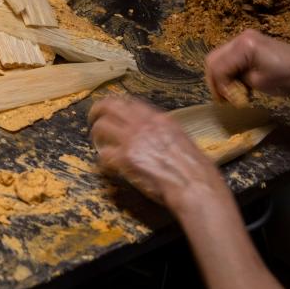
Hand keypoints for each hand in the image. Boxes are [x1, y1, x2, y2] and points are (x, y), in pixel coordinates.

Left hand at [89, 96, 229, 216]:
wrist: (195, 186)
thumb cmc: (197, 170)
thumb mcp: (183, 140)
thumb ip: (165, 133)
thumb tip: (155, 137)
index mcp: (160, 119)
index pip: (131, 102)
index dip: (118, 106)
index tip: (112, 111)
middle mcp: (144, 125)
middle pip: (110, 106)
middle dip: (97, 111)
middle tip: (93, 120)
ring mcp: (132, 140)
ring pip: (101, 127)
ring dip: (96, 134)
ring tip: (97, 143)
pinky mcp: (125, 159)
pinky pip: (103, 155)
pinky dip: (102, 161)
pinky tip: (106, 167)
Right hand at [206, 29, 289, 97]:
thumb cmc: (288, 77)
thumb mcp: (258, 83)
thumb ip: (235, 83)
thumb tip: (223, 89)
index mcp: (243, 46)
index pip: (218, 67)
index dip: (219, 86)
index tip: (226, 101)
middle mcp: (239, 38)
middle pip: (213, 59)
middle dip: (215, 80)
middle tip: (222, 98)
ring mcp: (244, 38)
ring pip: (218, 58)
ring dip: (220, 76)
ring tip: (229, 92)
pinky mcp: (249, 43)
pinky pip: (229, 57)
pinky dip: (229, 70)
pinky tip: (236, 83)